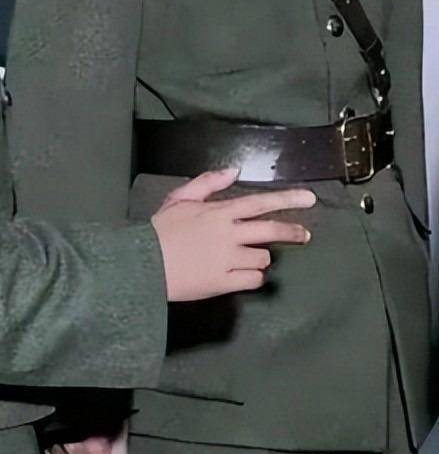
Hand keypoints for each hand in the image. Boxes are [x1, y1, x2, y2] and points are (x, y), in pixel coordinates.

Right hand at [150, 167, 315, 301]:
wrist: (144, 263)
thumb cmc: (162, 229)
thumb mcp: (181, 198)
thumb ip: (209, 182)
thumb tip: (234, 171)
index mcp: (219, 212)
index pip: (259, 202)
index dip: (286, 199)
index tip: (308, 199)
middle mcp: (228, 234)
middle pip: (271, 231)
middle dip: (292, 232)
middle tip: (306, 235)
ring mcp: (228, 259)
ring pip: (263, 258)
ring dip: (259, 257)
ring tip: (246, 258)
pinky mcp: (225, 282)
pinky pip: (253, 280)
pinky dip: (252, 277)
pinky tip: (241, 274)